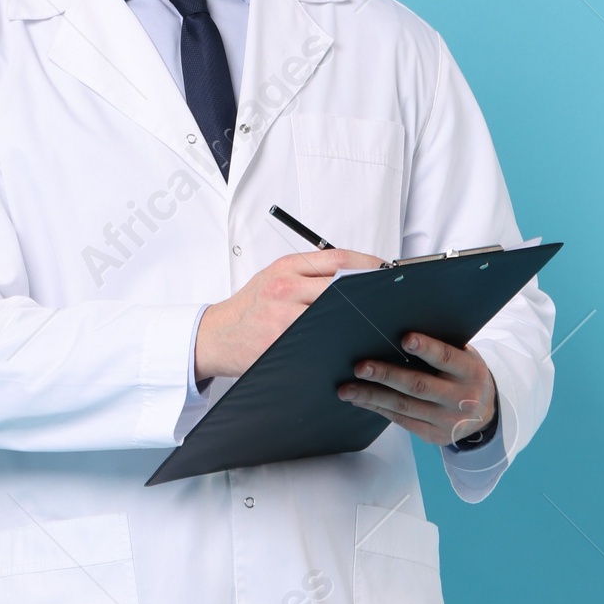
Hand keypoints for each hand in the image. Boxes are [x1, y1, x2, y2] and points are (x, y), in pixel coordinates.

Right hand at [194, 248, 383, 382]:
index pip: (337, 259)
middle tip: (387, 300)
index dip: (368, 265)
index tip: (386, 271)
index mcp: (286, 268)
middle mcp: (285, 288)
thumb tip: (354, 275)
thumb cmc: (248, 309)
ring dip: (356, 318)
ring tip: (373, 323)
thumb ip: (309, 274)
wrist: (216, 336)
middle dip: (368, 292)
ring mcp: (283, 316)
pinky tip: (348, 343)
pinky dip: (336, 340)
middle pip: (341, 285)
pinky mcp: (281, 342)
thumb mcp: (274, 278)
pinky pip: (317, 339)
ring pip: (333, 313)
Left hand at [338, 329, 496, 447]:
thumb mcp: (465, 358)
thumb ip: (442, 349)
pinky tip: (361, 400)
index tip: (405, 339)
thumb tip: (397, 333)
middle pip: (419, 385)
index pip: (447, 358)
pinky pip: (402, 421)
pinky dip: (378, 409)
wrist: (486, 414)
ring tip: (347, 389)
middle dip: (387, 375)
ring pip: (404, 406)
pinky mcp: (434, 436)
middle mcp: (461, 397)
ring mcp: (448, 420)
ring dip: (372, 396)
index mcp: (471, 371)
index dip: (426, 348)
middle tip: (361, 367)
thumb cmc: (465, 375)